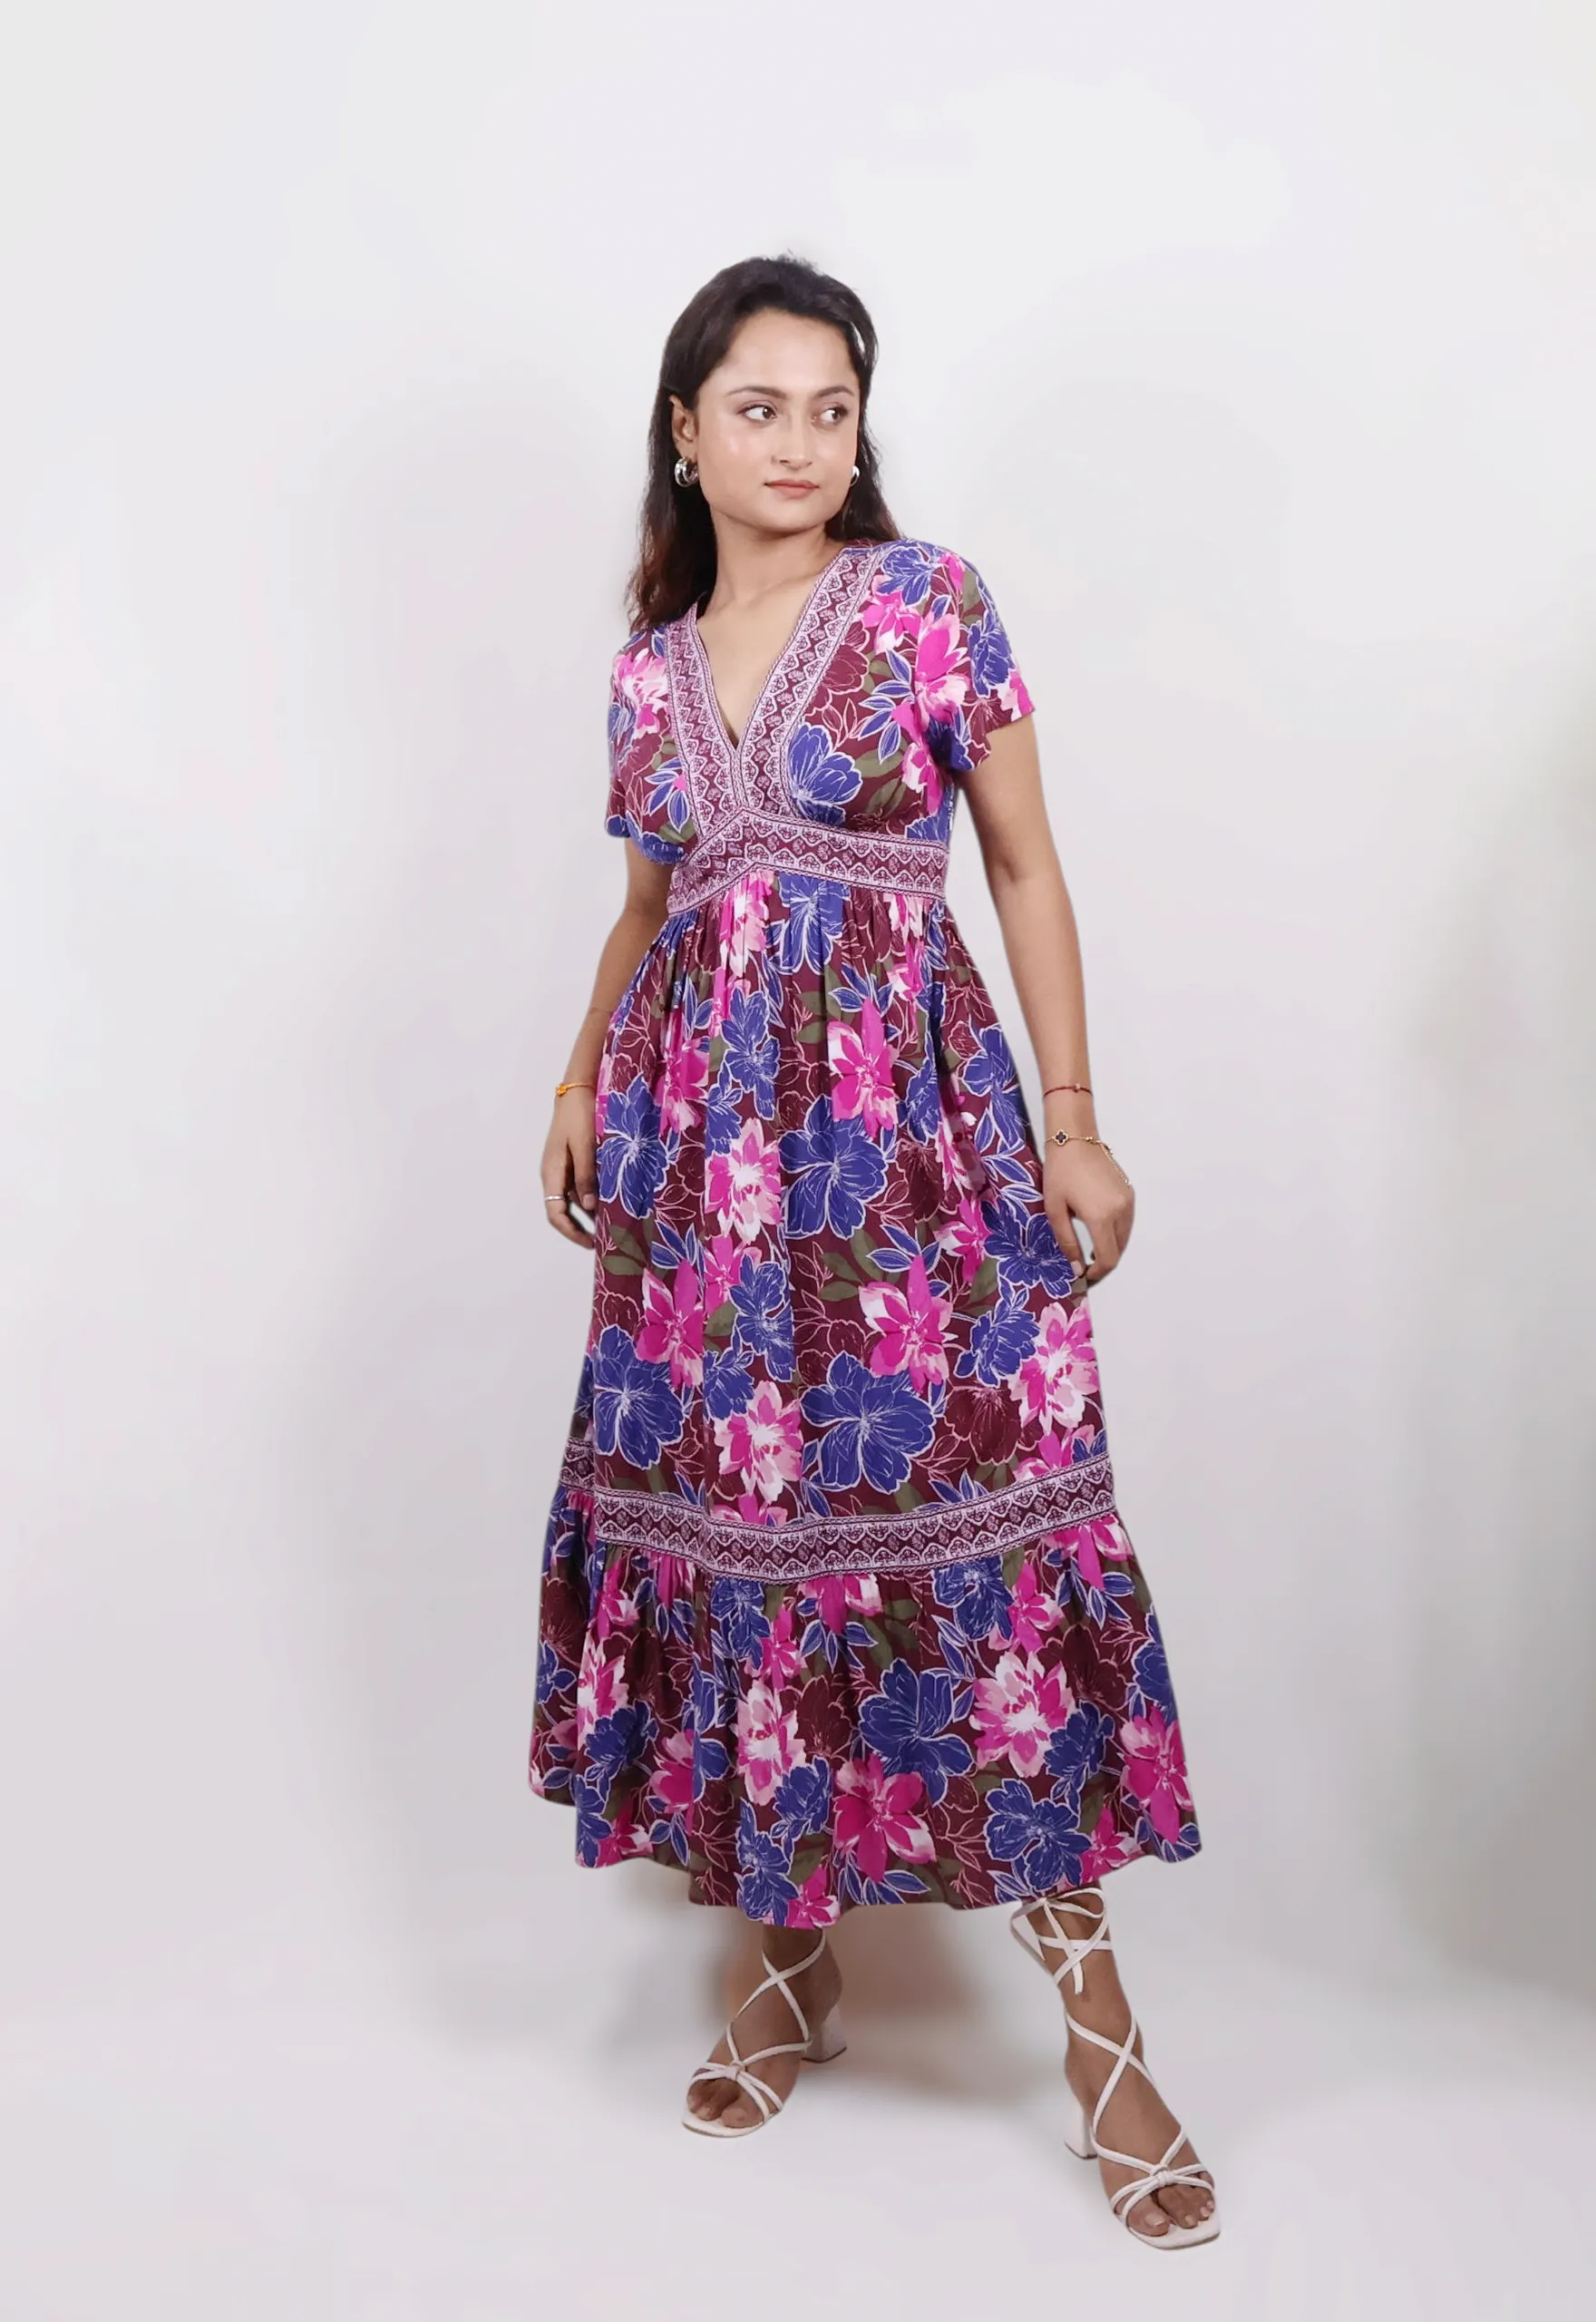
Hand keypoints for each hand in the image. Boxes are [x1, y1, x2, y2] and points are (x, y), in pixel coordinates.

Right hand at [541, 1088, 598, 1245]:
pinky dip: (593, 1197)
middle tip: (605, 1239)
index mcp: (552, 1173)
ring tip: (612, 1224)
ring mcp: (563, 1169)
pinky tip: (610, 1201)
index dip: (572, 1232)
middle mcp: (554, 1175)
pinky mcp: (572, 1162)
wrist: (577, 1090)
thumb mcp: (585, 1146)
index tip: (591, 1243)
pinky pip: (581, 1187)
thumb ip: (586, 1176)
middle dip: (582, 1228)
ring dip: (590, 1213)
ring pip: (574, 1200)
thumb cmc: (579, 1116)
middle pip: (563, 1211)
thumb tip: (588, 1208)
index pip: (556, 1214)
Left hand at [1043, 1136, 1134, 1285]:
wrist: (1075, 1139)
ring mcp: (1128, 1201)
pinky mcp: (1129, 1193)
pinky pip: (1127, 1222)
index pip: (1109, 1258)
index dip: (1098, 1273)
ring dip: (1111, 1248)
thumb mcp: (1055, 1210)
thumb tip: (1076, 1268)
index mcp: (1101, 1217)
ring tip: (1091, 1251)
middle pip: (1119, 1250)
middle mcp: (1121, 1211)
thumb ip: (1067, 1242)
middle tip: (1085, 1266)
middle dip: (1104, 1262)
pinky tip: (1100, 1231)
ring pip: (1125, 1237)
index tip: (1084, 1276)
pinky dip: (1116, 1233)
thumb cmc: (1060, 1172)